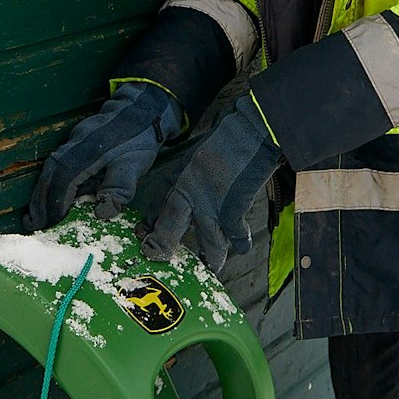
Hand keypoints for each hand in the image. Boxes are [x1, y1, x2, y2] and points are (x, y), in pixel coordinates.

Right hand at [23, 82, 181, 231]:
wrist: (144, 106)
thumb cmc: (140, 137)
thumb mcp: (134, 166)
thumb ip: (118, 189)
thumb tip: (100, 213)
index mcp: (86, 152)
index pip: (62, 181)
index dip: (53, 204)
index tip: (47, 223)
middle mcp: (74, 145)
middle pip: (49, 175)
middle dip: (39, 200)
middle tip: (32, 223)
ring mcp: (74, 141)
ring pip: (51, 168)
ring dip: (43, 192)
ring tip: (38, 215)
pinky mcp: (77, 142)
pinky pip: (58, 163)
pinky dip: (52, 182)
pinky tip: (55, 196)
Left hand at [142, 94, 282, 271]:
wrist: (252, 130)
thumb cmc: (232, 135)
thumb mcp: (204, 150)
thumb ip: (197, 171)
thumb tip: (200, 184)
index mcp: (183, 172)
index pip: (160, 199)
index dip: (152, 216)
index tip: (146, 230)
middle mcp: (190, 189)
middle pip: (171, 224)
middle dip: (164, 244)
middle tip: (159, 256)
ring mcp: (210, 202)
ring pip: (207, 239)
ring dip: (212, 256)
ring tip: (212, 267)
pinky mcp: (232, 209)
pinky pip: (234, 236)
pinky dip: (240, 243)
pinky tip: (242, 248)